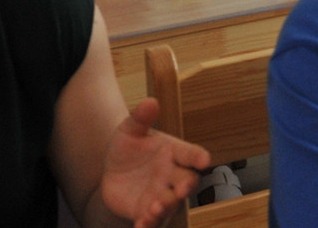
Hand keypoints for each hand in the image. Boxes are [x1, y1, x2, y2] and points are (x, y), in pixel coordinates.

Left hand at [100, 98, 211, 227]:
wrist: (112, 173)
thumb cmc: (129, 148)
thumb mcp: (129, 130)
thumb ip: (140, 118)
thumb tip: (150, 101)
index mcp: (173, 152)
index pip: (190, 153)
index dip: (198, 157)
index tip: (205, 160)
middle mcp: (172, 175)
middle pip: (187, 182)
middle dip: (186, 186)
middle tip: (182, 189)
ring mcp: (161, 195)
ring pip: (170, 203)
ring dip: (166, 206)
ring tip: (156, 207)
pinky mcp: (146, 212)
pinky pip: (151, 221)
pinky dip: (148, 224)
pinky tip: (141, 224)